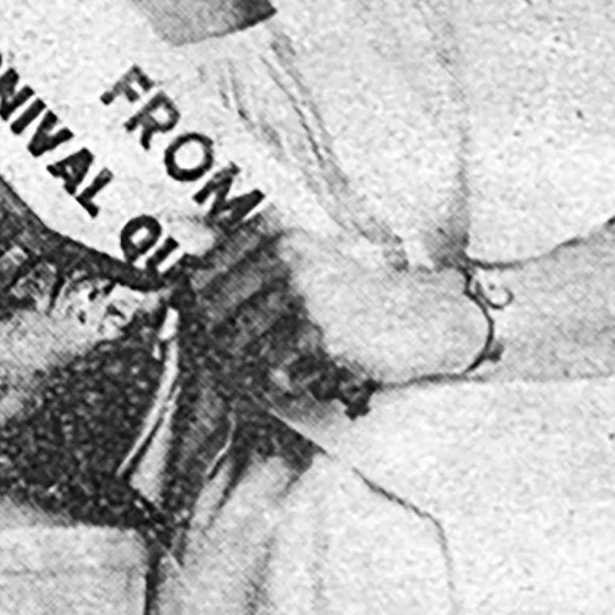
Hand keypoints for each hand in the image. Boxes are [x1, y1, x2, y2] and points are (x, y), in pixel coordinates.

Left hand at [189, 223, 482, 399]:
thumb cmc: (358, 295)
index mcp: (276, 233)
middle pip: (211, 312)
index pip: (203, 276)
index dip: (193, 309)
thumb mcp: (306, 263)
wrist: (424, 316)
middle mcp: (285, 258)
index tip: (197, 330)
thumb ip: (252, 271)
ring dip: (243, 367)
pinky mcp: (319, 335)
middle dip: (211, 343)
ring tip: (265, 371)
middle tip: (222, 362)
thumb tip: (189, 300)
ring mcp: (301, 296)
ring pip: (236, 345)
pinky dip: (276, 381)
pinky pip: (270, 370)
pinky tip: (297, 376)